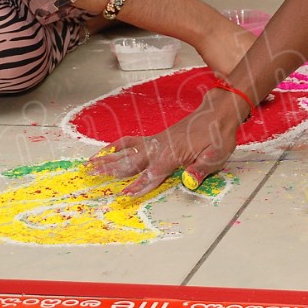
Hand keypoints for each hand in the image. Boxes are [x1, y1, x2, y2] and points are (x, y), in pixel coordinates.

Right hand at [85, 92, 243, 194]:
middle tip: (91, 177)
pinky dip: (117, 146)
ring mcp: (156, 141)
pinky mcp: (155, 138)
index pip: (153, 173)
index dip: (139, 185)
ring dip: (109, 159)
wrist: (217, 113)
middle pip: (132, 161)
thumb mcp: (217, 155)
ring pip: (128, 151)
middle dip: (112, 171)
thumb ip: (202, 169)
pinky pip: (131, 142)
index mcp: (174, 154)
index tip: (123, 195)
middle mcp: (160, 147)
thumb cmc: (218, 136)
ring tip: (89, 165)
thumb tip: (189, 181)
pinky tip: (106, 151)